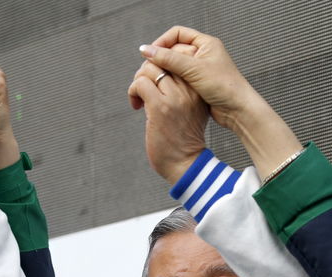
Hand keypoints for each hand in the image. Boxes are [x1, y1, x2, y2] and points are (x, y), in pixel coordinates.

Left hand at [128, 57, 208, 183]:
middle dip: (147, 70)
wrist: (185, 164)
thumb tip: (158, 72)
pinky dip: (132, 91)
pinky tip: (136, 105)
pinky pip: (140, 84)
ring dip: (138, 80)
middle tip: (142, 87)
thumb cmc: (185, 140)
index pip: (179, 58)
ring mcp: (176, 98)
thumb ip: (181, 90)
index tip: (154, 78)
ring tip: (138, 97)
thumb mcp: (191, 110)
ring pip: (150, 69)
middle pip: (163, 60)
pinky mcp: (160, 107)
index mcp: (199, 89)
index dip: (161, 63)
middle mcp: (191, 90)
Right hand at [137, 27, 301, 178]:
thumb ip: (168, 58)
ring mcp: (201, 70)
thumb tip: (146, 50)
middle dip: (161, 60)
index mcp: (206, 44)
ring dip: (165, 73)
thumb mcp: (193, 69)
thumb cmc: (224, 87)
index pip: (177, 34)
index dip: (162, 42)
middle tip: (149, 71)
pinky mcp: (198, 85)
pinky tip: (166, 91)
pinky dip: (171, 84)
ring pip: (175, 67)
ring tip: (156, 82)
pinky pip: (179, 80)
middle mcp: (203, 55)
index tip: (150, 54)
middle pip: (173, 51)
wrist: (238, 110)